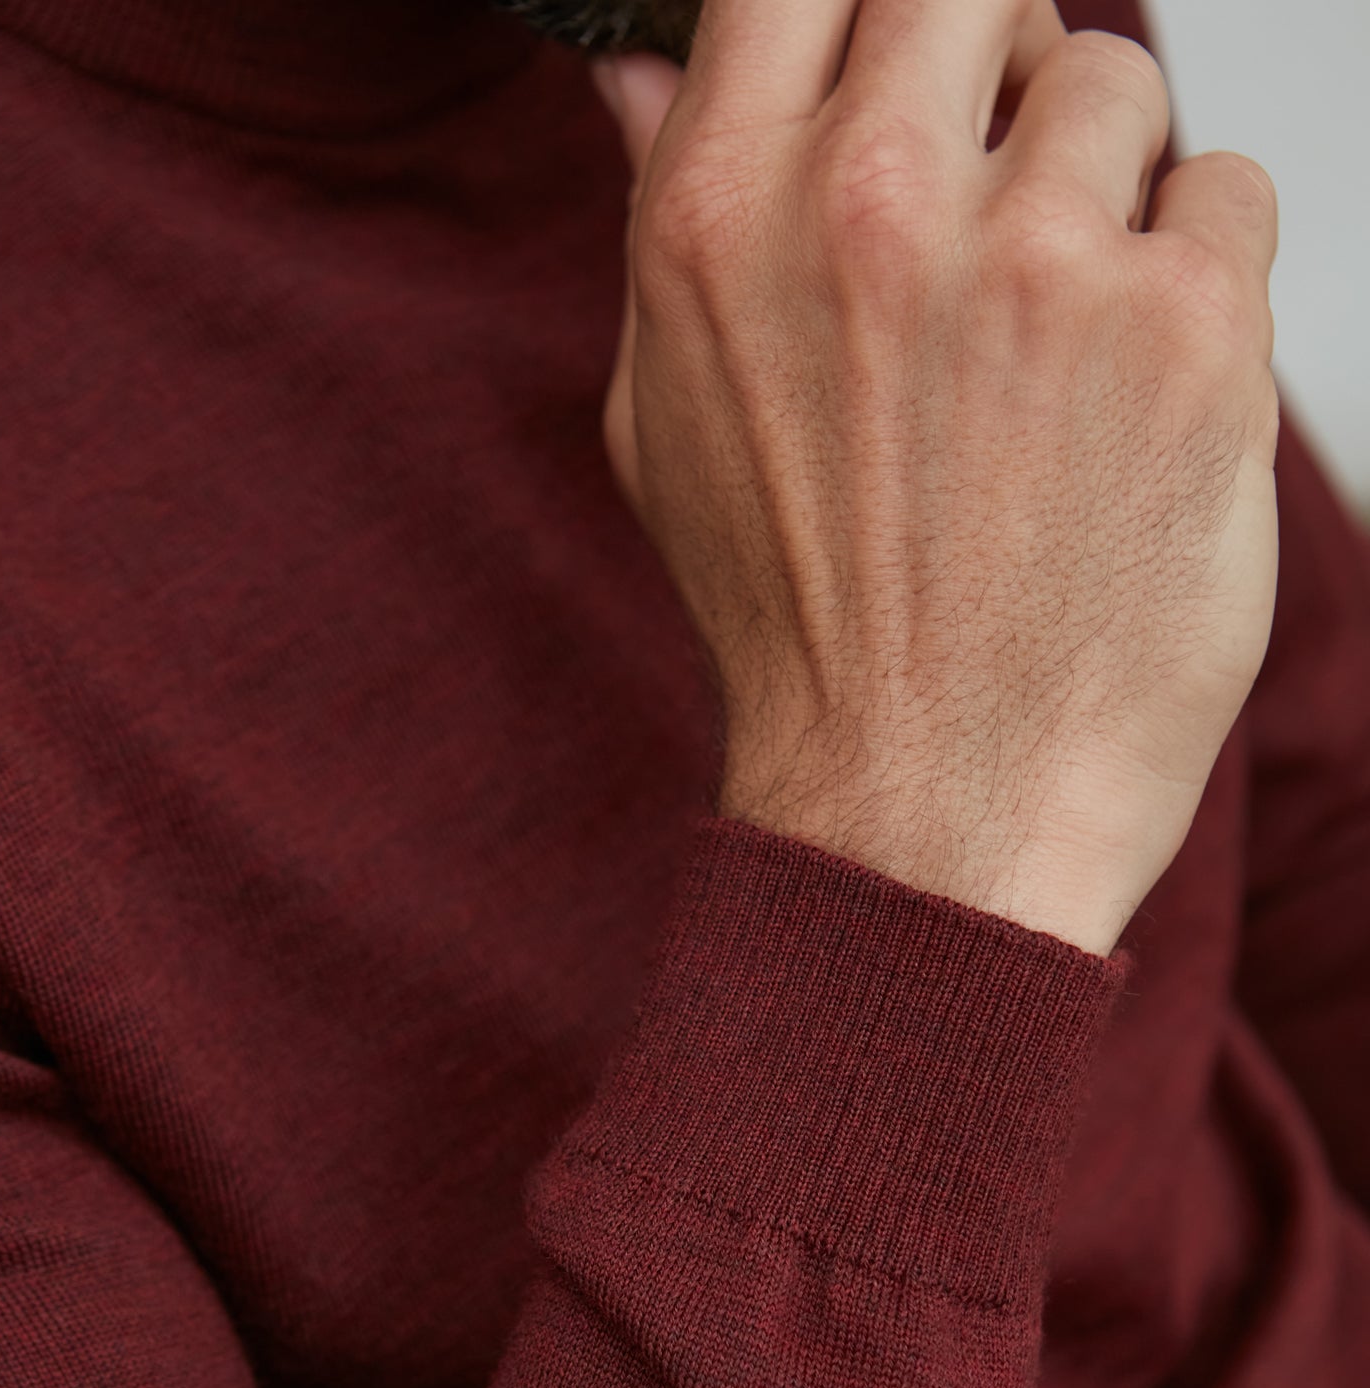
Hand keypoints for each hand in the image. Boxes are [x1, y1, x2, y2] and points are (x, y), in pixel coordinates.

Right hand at [590, 0, 1278, 956]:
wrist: (926, 819)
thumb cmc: (806, 643)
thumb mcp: (665, 430)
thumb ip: (665, 222)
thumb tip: (646, 66)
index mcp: (724, 220)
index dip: (872, 9)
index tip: (909, 69)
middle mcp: (875, 212)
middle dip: (995, 74)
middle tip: (1000, 198)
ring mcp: (1042, 263)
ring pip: (1119, 82)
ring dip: (1106, 189)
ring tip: (1065, 345)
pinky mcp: (1187, 332)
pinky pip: (1229, 192)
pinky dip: (1201, 274)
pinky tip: (1138, 397)